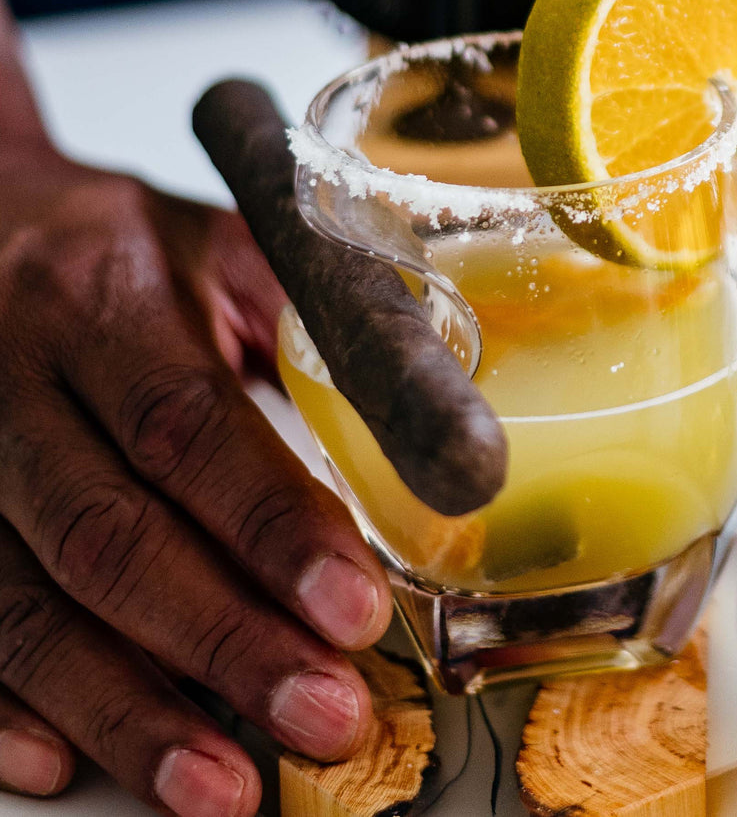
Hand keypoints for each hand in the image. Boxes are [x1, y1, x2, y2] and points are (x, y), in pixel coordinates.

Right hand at [0, 142, 392, 814]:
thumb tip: (425, 403)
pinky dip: (3, 704)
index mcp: (101, 298)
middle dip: (220, 640)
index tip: (353, 610)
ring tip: (220, 785)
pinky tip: (66, 757)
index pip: (185, 426)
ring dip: (125, 706)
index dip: (270, 526)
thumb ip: (310, 312)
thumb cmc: (122, 245)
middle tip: (321, 715)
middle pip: (109, 533)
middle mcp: (9, 380)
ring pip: (24, 600)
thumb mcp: (218, 243)